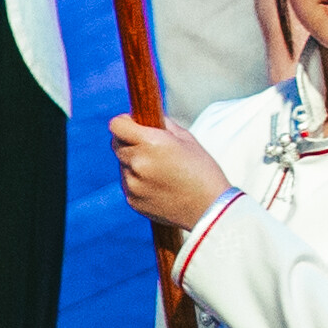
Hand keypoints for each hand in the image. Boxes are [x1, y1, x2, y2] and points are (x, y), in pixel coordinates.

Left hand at [112, 112, 232, 230]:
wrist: (211, 210)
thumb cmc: (203, 170)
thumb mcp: (187, 139)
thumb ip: (162, 125)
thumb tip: (145, 118)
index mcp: (151, 142)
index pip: (117, 125)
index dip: (124, 121)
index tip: (134, 124)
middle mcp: (137, 162)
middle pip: (116, 144)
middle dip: (129, 141)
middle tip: (149, 147)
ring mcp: (132, 184)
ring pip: (122, 164)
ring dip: (133, 162)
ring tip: (160, 170)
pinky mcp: (132, 200)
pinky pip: (128, 183)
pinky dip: (137, 180)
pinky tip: (159, 185)